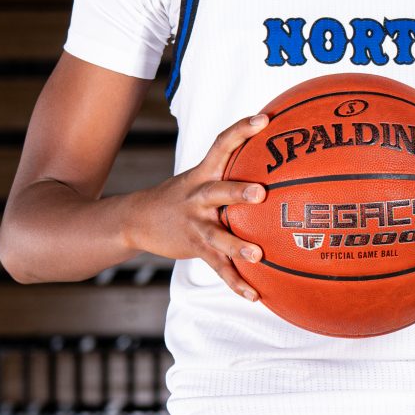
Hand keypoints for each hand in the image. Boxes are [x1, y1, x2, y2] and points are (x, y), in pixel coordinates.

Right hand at [121, 114, 269, 301]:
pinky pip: (217, 267)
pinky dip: (236, 282)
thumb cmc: (182, 196)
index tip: (264, 119)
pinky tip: (254, 295)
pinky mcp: (194, 247)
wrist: (137, 219)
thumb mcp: (200, 176)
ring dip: (236, 245)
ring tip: (257, 255)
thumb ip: (232, 168)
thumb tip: (276, 160)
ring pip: (217, 235)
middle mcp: (198, 196)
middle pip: (218, 190)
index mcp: (203, 173)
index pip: (222, 144)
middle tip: (261, 193)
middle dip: (238, 192)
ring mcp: (195, 223)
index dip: (241, 130)